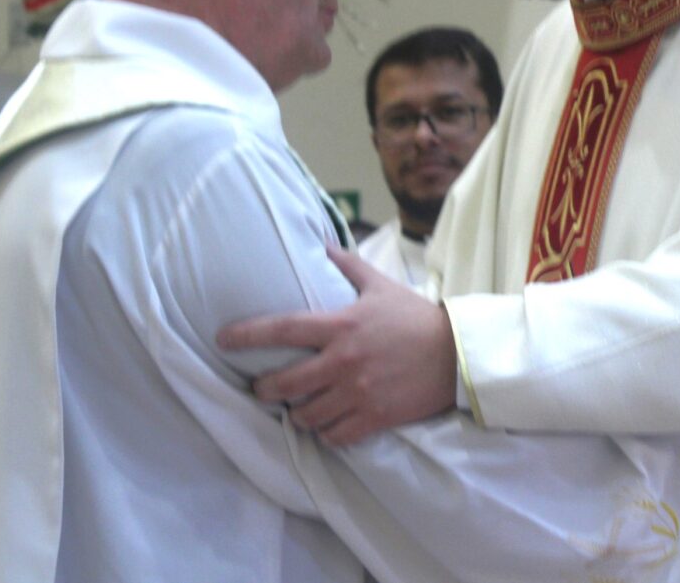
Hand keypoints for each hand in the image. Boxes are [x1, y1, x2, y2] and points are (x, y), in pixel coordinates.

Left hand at [216, 247, 457, 444]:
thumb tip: (322, 243)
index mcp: (341, 325)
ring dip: (297, 413)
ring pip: (306, 415)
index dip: (247, 335)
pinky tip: (326, 425)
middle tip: (261, 388)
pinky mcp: (373, 418)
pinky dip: (325, 433)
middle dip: (265, 389)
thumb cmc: (415, 317)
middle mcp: (343, 361)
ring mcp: (357, 393)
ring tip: (297, 407)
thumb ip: (348, 266)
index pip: (282, 329)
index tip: (222, 339)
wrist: (456, 354)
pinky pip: (334, 436)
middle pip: (284, 384)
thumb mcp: (380, 285)